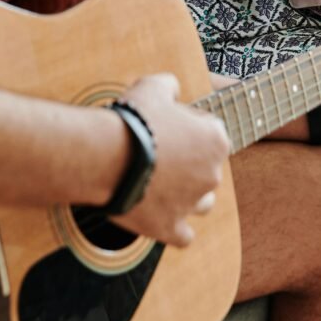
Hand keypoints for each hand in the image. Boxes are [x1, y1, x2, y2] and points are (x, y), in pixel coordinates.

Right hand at [114, 73, 229, 247]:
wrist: (105, 156)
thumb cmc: (133, 119)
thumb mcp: (153, 85)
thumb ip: (170, 85)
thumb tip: (173, 88)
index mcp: (215, 140)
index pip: (211, 131)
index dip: (189, 126)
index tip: (168, 126)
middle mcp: (211, 174)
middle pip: (208, 167)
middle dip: (189, 161)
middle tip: (159, 153)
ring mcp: (191, 204)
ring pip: (203, 203)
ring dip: (189, 196)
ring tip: (163, 185)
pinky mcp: (170, 228)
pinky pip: (184, 235)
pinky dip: (175, 228)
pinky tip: (161, 216)